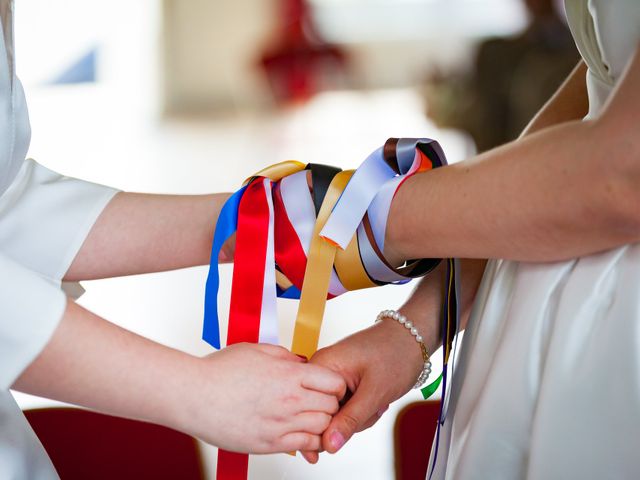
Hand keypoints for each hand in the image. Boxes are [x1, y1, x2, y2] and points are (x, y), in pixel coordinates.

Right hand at [179, 343, 345, 453]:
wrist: (193, 395)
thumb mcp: (257, 350)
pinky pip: (305, 446)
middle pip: (332, 406)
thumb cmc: (219, 370)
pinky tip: (299, 433)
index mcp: (289, 374)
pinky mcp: (269, 443)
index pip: (334, 382)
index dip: (335, 384)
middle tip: (320, 403)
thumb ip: (286, 357)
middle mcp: (290, 399)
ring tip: (310, 418)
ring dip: (321, 423)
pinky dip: (309, 441)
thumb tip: (303, 364)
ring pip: (322, 428)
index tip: (328, 386)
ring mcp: (280, 424)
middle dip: (331, 404)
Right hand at [309, 318, 428, 455]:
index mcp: (322, 365)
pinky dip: (361, 410)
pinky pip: (345, 407)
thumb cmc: (395, 354)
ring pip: (336, 414)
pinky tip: (375, 400)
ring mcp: (332, 377)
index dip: (328, 425)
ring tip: (377, 400)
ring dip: (360, 416)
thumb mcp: (374, 392)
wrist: (412, 339)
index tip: (351, 426)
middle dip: (350, 420)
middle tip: (372, 407)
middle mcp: (322, 370)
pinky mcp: (342, 382)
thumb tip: (329, 445)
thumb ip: (350, 420)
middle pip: (322, 414)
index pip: (309, 408)